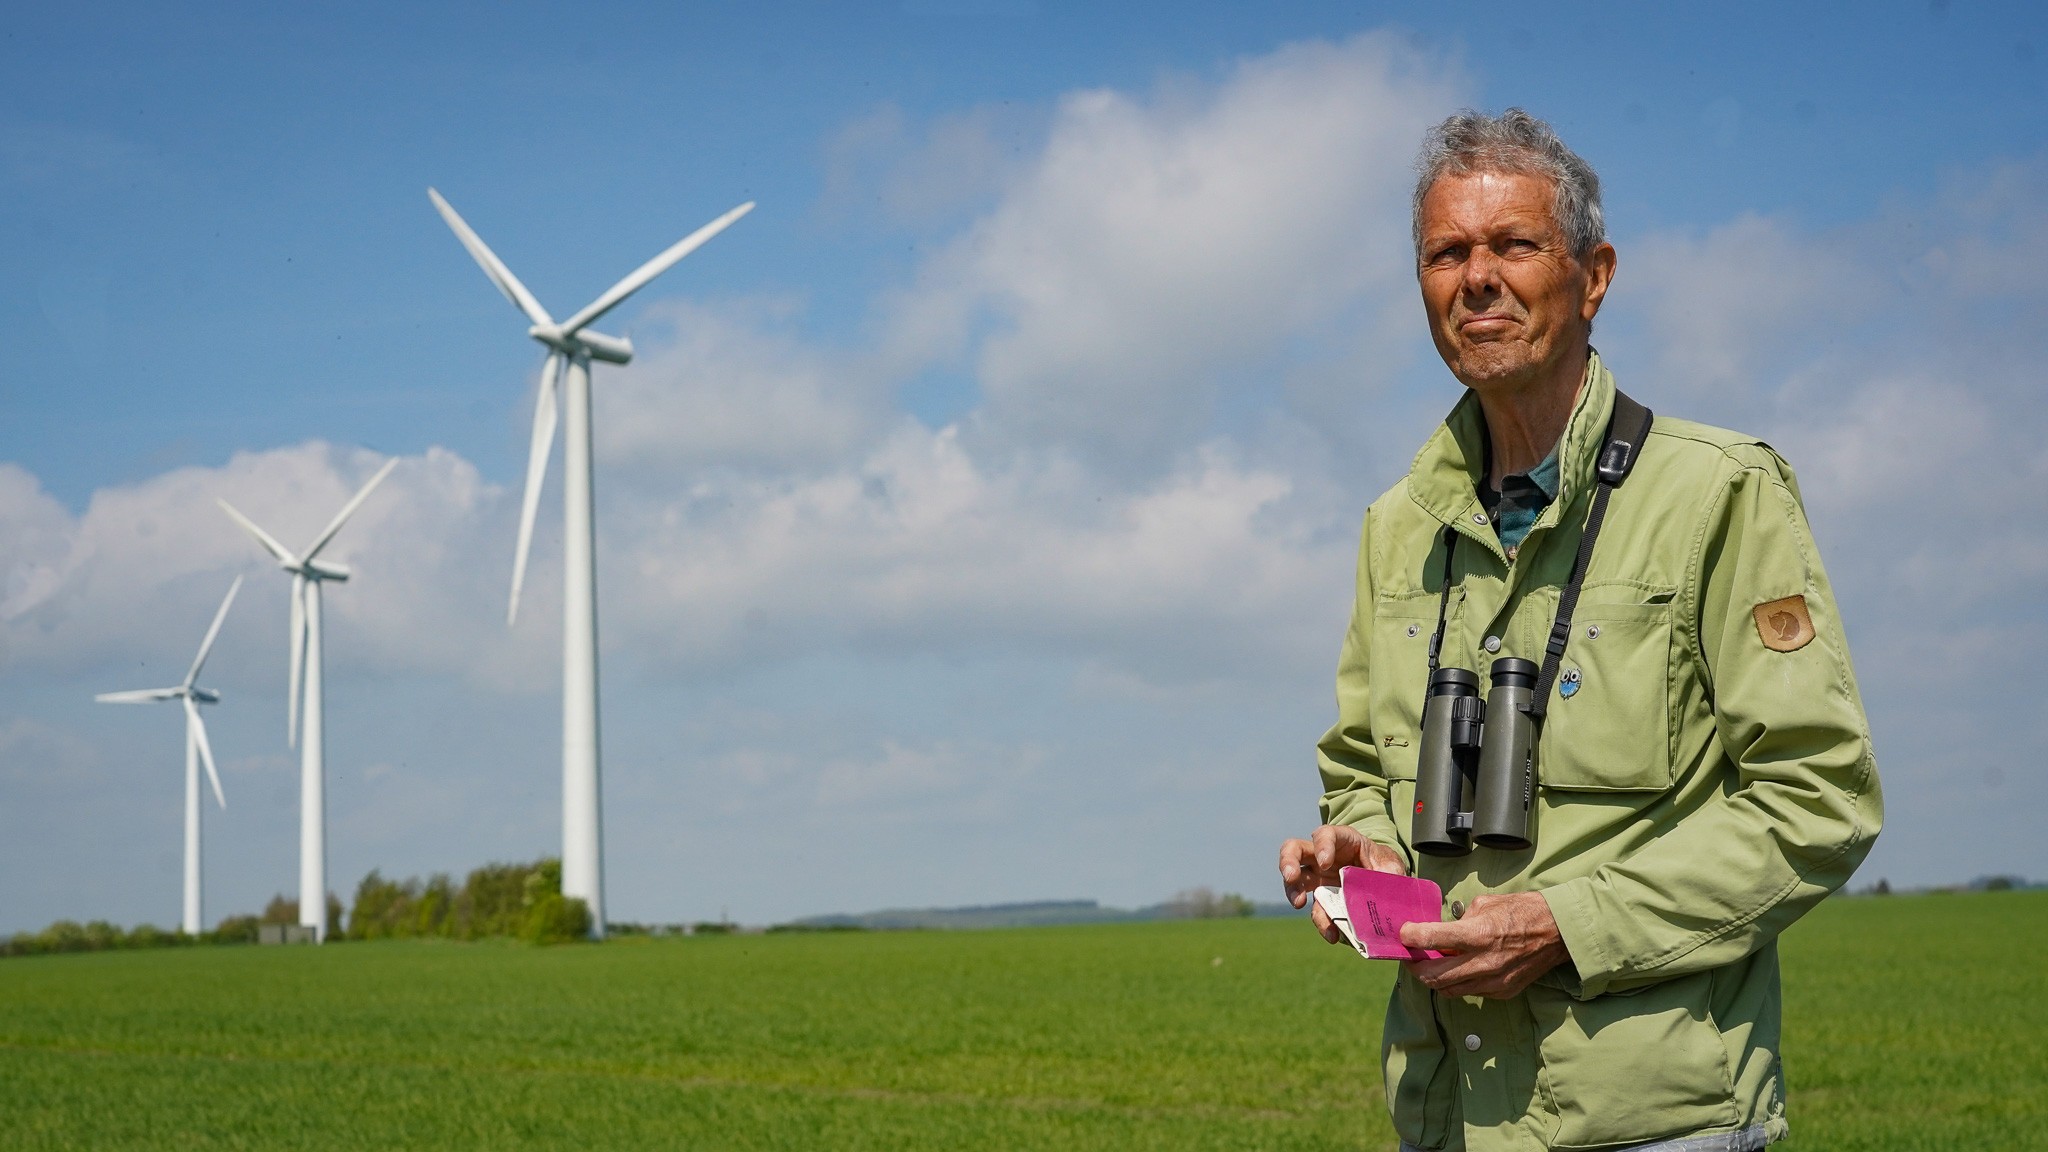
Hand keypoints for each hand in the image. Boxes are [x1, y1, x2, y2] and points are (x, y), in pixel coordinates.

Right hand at [1278, 825, 1406, 944]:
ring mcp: (1319, 878)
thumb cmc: (1385, 866)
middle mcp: (1323, 856)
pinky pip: (1316, 909)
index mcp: (1342, 841)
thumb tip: (1383, 889)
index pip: (1324, 834)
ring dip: (1291, 891)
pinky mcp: (1323, 899)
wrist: (1387, 882)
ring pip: (1294, 879)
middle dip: (1288, 862)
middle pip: (1294, 849)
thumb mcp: (1392, 865)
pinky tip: (1331, 933)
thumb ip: (1389, 873)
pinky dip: (1322, 922)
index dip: (1321, 846)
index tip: (1324, 863)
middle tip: (1291, 877)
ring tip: (1298, 903)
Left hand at [1401, 890, 1566, 998]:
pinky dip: (1458, 982)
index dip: (1410, 937)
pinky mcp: (1502, 992)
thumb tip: (1441, 932)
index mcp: (1479, 934)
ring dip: (1434, 978)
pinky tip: (1460, 968)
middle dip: (1414, 967)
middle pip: (1433, 977)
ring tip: (1432, 963)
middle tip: (1410, 956)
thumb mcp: (1485, 904)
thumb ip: (1460, 921)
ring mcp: (1493, 982)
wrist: (1558, 932)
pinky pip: (1469, 991)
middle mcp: (1484, 962)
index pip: (1432, 939)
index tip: (1403, 934)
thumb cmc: (1522, 911)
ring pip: (1448, 990)